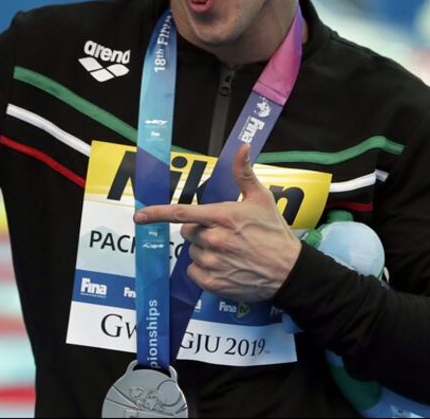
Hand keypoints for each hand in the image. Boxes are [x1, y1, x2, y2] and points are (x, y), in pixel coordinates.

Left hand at [134, 143, 300, 302]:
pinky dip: (204, 271)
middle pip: (187, 231)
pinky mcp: (214, 282)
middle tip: (223, 234)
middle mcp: (215, 239)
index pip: (182, 213)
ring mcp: (213, 263)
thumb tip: (242, 147)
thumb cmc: (274, 232)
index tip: (140, 215)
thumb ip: (244, 173)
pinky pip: (194, 273)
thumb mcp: (261, 198)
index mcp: (222, 216)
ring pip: (191, 252)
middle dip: (200, 231)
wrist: (289, 271)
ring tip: (229, 252)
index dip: (157, 213)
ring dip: (203, 251)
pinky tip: (224, 267)